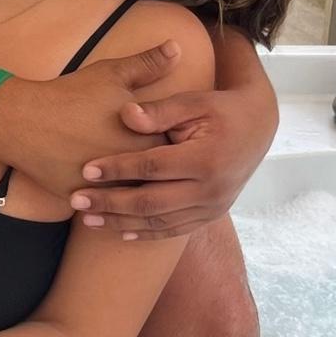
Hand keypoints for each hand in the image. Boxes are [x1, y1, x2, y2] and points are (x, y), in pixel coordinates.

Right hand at [0, 43, 181, 198]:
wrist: (22, 121)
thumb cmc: (70, 95)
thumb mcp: (112, 74)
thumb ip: (149, 63)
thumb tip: (177, 47)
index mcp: (144, 138)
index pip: (178, 150)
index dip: (179, 147)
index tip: (179, 144)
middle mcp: (130, 169)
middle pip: (160, 179)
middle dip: (164, 176)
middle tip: (169, 171)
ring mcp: (107, 189)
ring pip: (134, 199)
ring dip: (140, 196)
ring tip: (143, 189)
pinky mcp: (84, 201)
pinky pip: (105, 210)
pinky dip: (112, 208)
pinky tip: (118, 206)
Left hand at [68, 84, 276, 239]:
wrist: (258, 127)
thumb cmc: (220, 109)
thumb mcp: (194, 102)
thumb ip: (159, 110)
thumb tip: (124, 113)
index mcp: (205, 159)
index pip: (152, 167)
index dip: (117, 169)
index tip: (86, 169)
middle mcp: (211, 190)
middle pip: (151, 202)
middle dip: (110, 203)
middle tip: (77, 201)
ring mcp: (213, 207)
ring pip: (159, 223)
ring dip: (121, 223)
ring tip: (88, 219)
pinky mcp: (211, 215)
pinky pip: (174, 231)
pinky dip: (146, 234)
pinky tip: (120, 234)